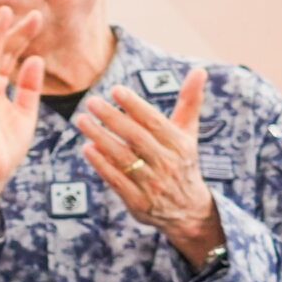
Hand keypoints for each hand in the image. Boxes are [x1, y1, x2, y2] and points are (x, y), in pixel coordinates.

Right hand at [0, 7, 44, 233]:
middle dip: (13, 31)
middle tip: (28, 10)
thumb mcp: (25, 114)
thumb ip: (29, 87)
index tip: (39, 19)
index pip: (11, 58)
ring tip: (4, 12)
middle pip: (0, 53)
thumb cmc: (3, 148)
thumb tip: (35, 59)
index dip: (24, 38)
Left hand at [77, 70, 225, 267]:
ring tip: (82, 120)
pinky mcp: (138, 201)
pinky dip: (100, 164)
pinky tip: (87, 148)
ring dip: (100, 138)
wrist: (188, 210)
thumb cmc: (183, 162)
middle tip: (91, 102)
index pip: (155, 122)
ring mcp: (152, 184)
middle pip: (136, 138)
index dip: (135, 106)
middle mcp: (167, 163)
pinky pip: (116, 180)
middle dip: (112, 118)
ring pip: (123, 158)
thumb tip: (200, 70)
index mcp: (180, 145)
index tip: (116, 90)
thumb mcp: (189, 134)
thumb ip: (190, 102)